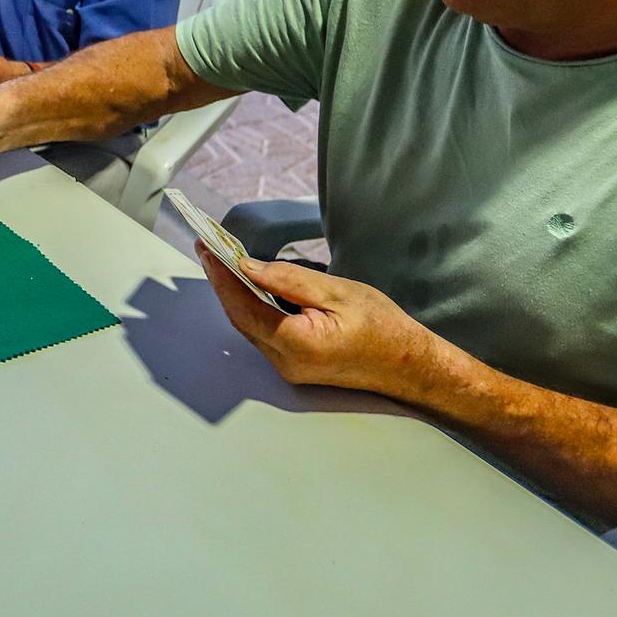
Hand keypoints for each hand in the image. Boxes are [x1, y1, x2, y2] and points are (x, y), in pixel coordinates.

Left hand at [195, 247, 444, 399]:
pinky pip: (264, 332)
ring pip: (250, 326)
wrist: (410, 365)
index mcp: (297, 344)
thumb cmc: (383, 328)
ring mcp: (288, 367)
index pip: (243, 308)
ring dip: (236, 294)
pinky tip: (249, 284)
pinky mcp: (294, 364)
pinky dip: (253, 306)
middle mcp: (285, 362)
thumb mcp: (337, 292)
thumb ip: (288, 280)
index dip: (221, 277)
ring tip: (224, 261)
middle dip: (222, 282)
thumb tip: (248, 267)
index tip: (206, 249)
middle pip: (240, 318)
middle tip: (209, 249)